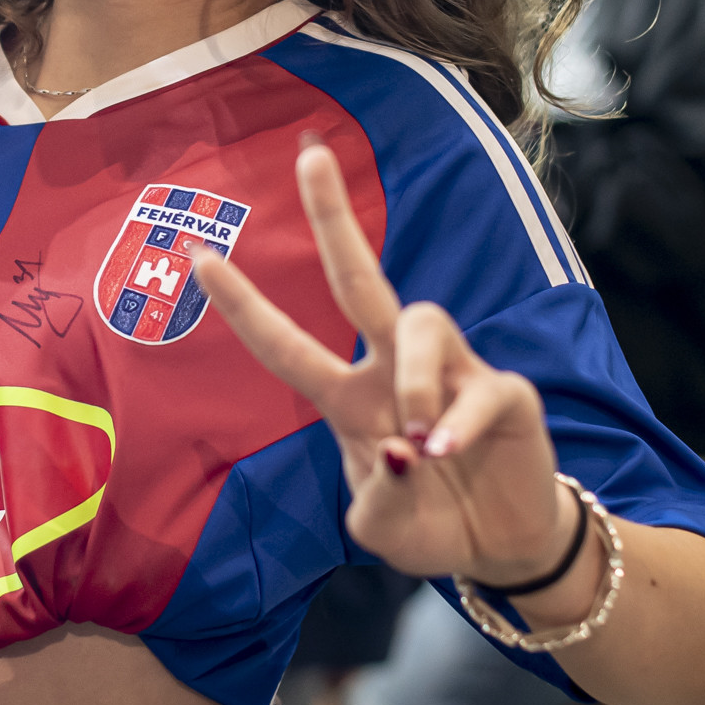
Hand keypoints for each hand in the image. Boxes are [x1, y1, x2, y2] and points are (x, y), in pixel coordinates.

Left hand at [192, 141, 572, 585]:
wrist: (499, 547)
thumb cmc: (428, 523)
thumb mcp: (382, 528)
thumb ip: (380, 498)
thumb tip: (407, 451)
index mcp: (350, 397)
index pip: (287, 346)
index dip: (245, 307)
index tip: (200, 258)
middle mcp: (394, 368)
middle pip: (358, 279)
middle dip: (332, 218)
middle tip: (307, 158)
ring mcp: (452, 374)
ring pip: (420, 321)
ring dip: (414, 377)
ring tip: (417, 440)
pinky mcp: (504, 392)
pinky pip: (479, 387)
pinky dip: (458, 421)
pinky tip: (446, 452)